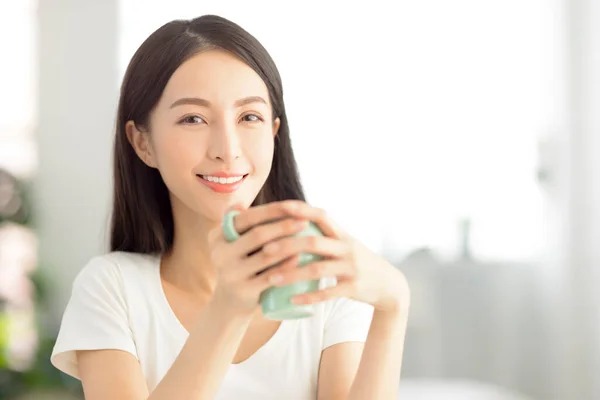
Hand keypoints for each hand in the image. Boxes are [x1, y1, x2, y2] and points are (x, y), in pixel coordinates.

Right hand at [207, 201, 314, 315]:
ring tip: (308, 238)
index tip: (294, 205)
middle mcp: (220, 254)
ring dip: (289, 245)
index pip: (247, 218)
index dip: (271, 210)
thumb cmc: (239, 263)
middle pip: (257, 235)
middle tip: (305, 221)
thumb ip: (238, 223)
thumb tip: (241, 203)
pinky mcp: (243, 291)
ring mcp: (231, 274)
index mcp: (217, 237)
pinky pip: (269, 277)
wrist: (229, 302)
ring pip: (266, 256)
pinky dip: (285, 267)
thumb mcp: (232, 243)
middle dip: (283, 226)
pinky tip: (299, 259)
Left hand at [260, 204, 410, 313]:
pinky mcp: (354, 288)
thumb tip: (290, 223)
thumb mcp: (344, 244)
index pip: (321, 216)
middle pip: (314, 242)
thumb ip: (323, 235)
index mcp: (342, 234)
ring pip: (318, 268)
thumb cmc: (357, 262)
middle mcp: (347, 248)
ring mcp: (351, 268)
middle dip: (288, 245)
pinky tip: (293, 300)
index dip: (301, 210)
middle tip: (265, 250)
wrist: (389, 285)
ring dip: (293, 274)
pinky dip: (310, 297)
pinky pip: (329, 292)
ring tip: (271, 279)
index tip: (279, 208)